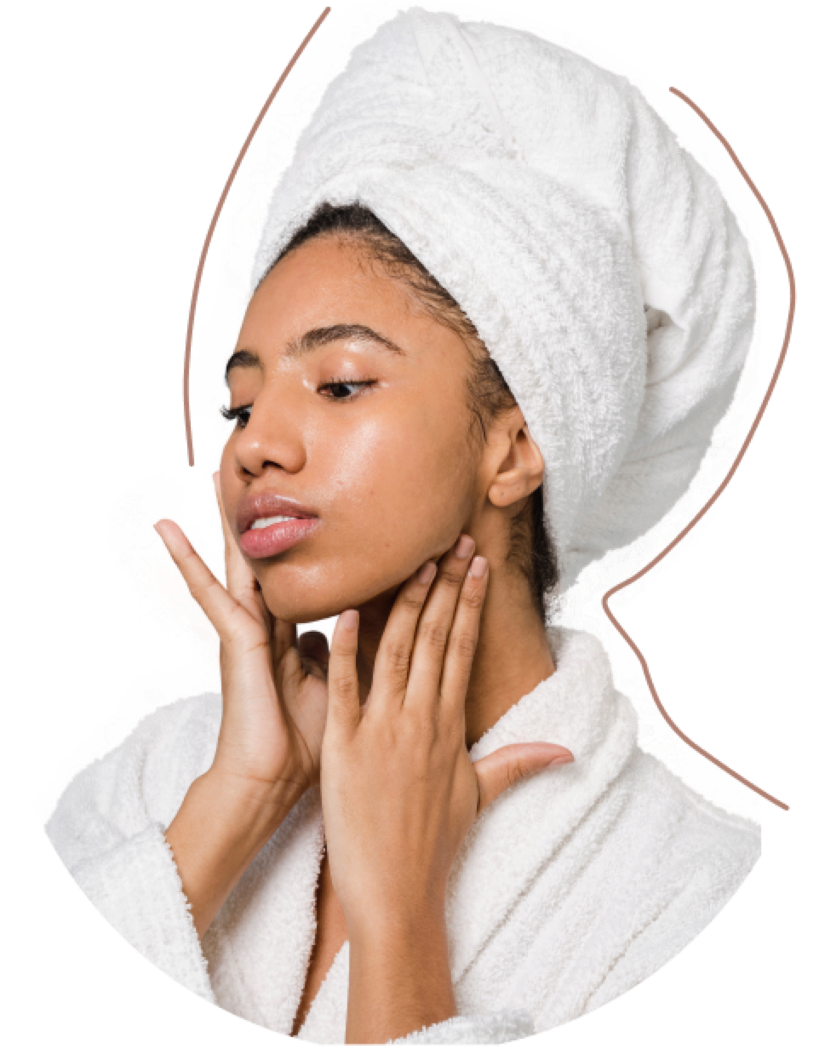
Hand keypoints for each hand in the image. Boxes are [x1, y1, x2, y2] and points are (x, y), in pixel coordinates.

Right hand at [155, 470, 329, 934]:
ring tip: (211, 471)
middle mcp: (265, 621)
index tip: (309, 494)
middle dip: (262, 512)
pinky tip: (170, 530)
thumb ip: (349, 649)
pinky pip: (212, 592)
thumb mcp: (338, 683)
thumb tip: (375, 623)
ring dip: (224, 518)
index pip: (297, 569)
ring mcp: (245, 629)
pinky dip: (192, 561)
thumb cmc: (304, 742)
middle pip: (265, 554)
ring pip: (237, 560)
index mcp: (290, 630)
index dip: (303, 532)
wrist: (271, 783)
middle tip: (250, 463)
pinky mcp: (234, 642)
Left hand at [319, 535, 572, 1042]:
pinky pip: (344, 687)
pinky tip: (343, 610)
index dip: (469, 602)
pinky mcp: (344, 744)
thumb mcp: (480, 796)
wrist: (396, 892)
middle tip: (452, 538)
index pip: (463, 648)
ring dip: (405, 600)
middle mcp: (421, 718)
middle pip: (435, 636)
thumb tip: (568, 751)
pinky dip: (342, 647)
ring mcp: (382, 729)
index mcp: (450, 725)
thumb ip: (519, 762)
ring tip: (414, 558)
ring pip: (397, 649)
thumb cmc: (435, 844)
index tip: (475, 563)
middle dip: (445, 583)